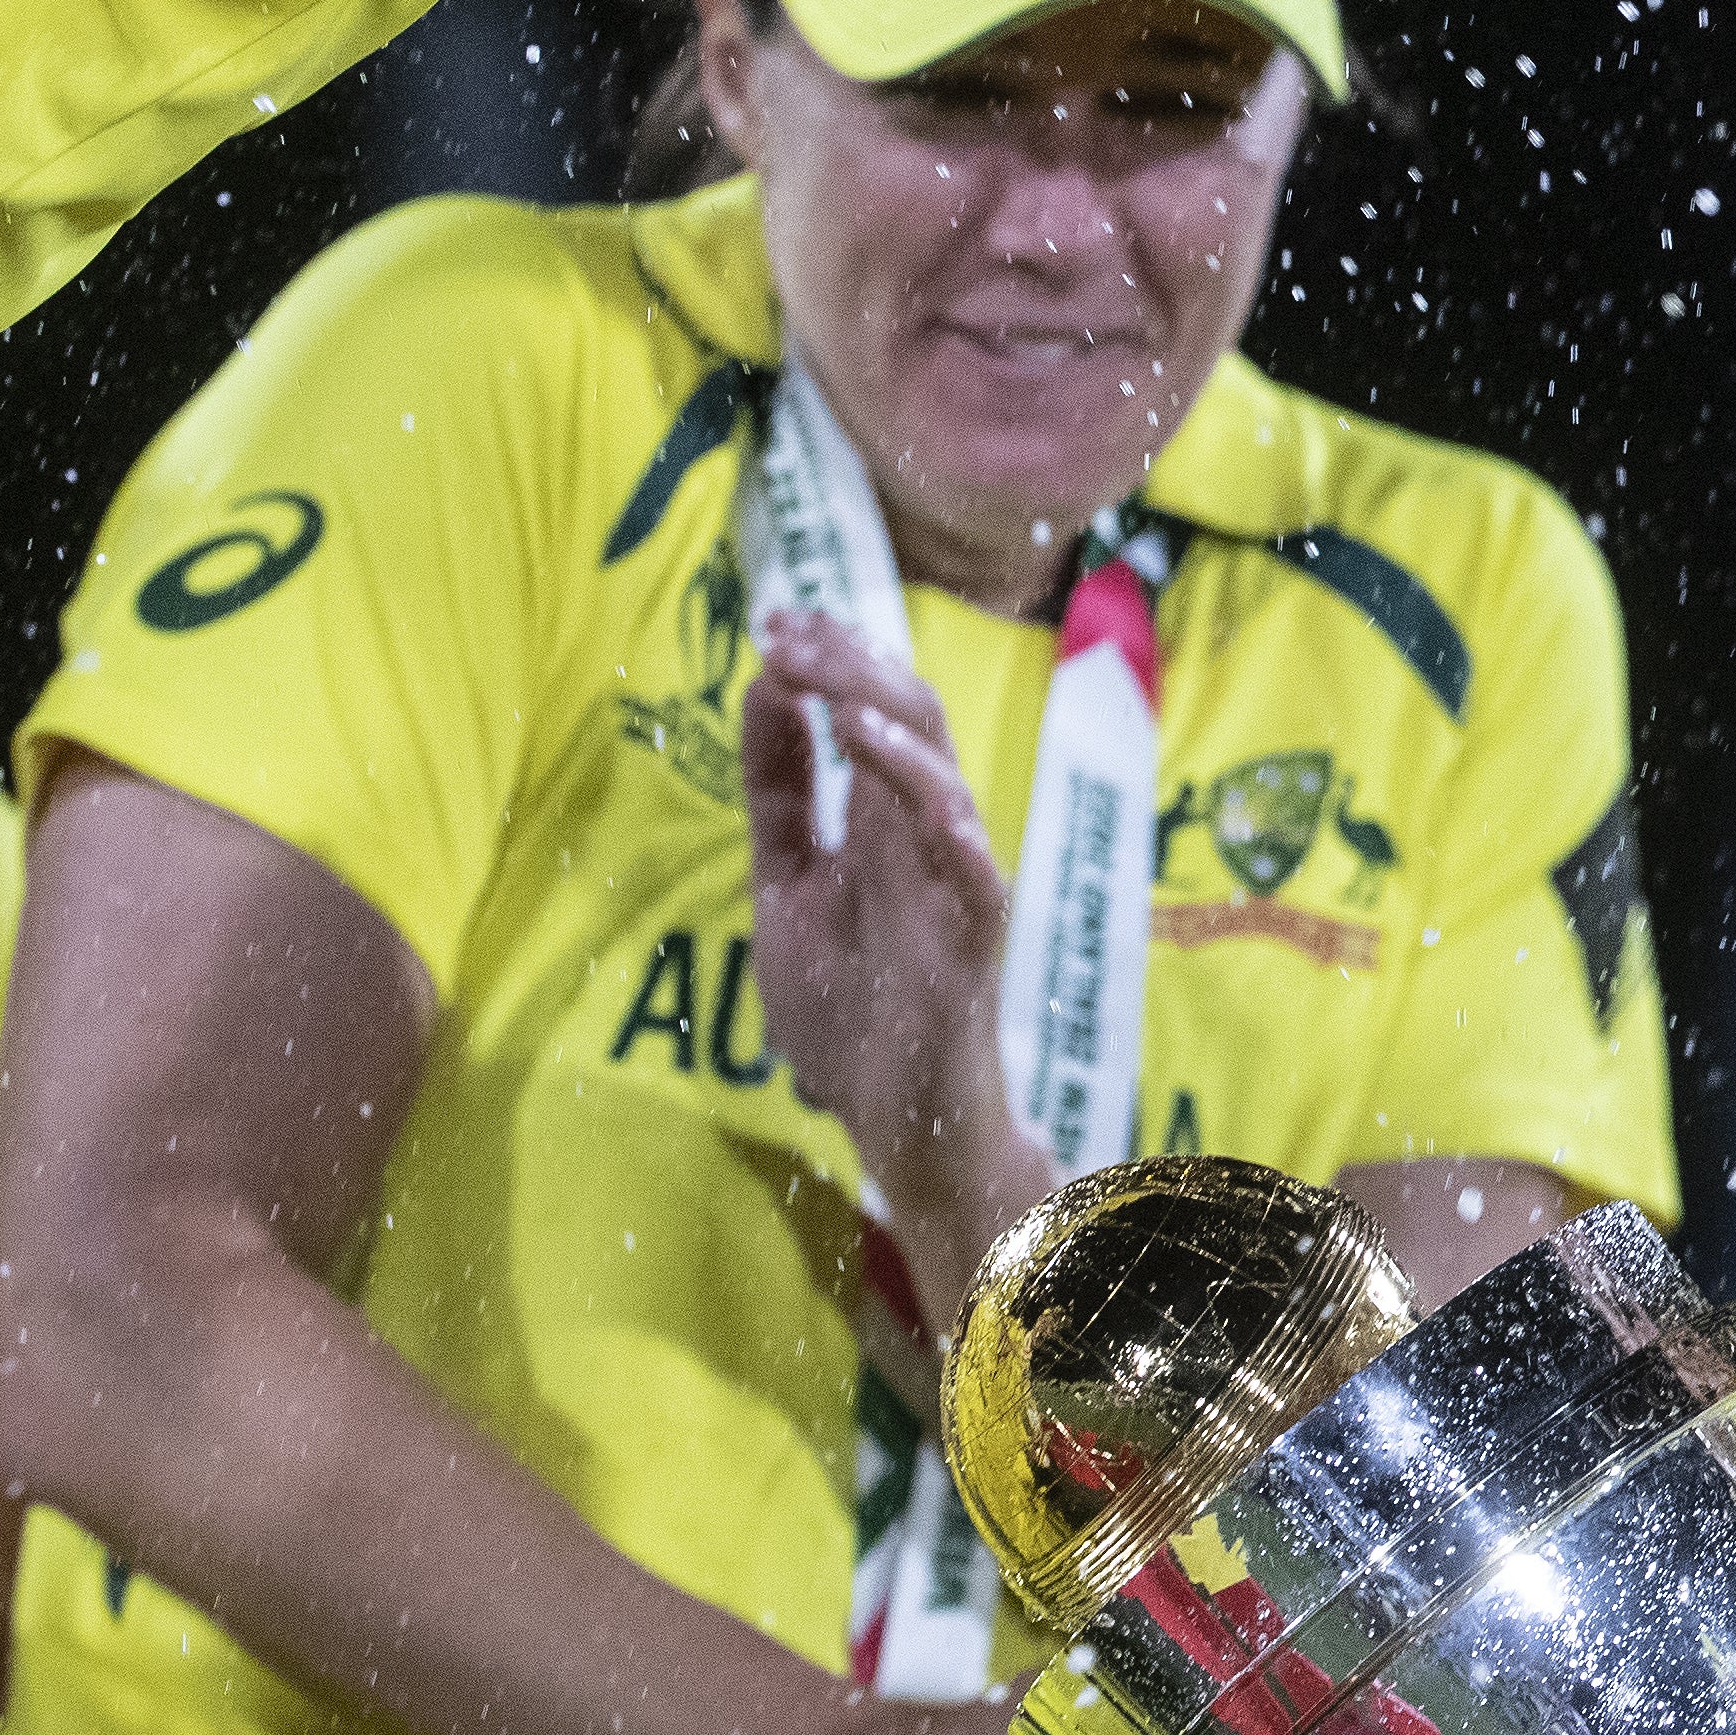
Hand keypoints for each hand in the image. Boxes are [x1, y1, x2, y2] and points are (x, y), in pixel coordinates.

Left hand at [742, 612, 1054, 1321]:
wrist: (894, 1116)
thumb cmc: (850, 1006)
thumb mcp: (786, 881)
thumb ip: (781, 792)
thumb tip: (762, 688)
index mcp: (879, 819)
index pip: (868, 714)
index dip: (827, 660)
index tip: (773, 618)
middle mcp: (923, 836)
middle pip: (909, 723)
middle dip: (851, 668)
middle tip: (790, 628)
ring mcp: (953, 882)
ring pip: (941, 776)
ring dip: (886, 723)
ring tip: (829, 686)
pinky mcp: (972, 937)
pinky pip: (969, 862)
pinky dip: (934, 808)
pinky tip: (891, 770)